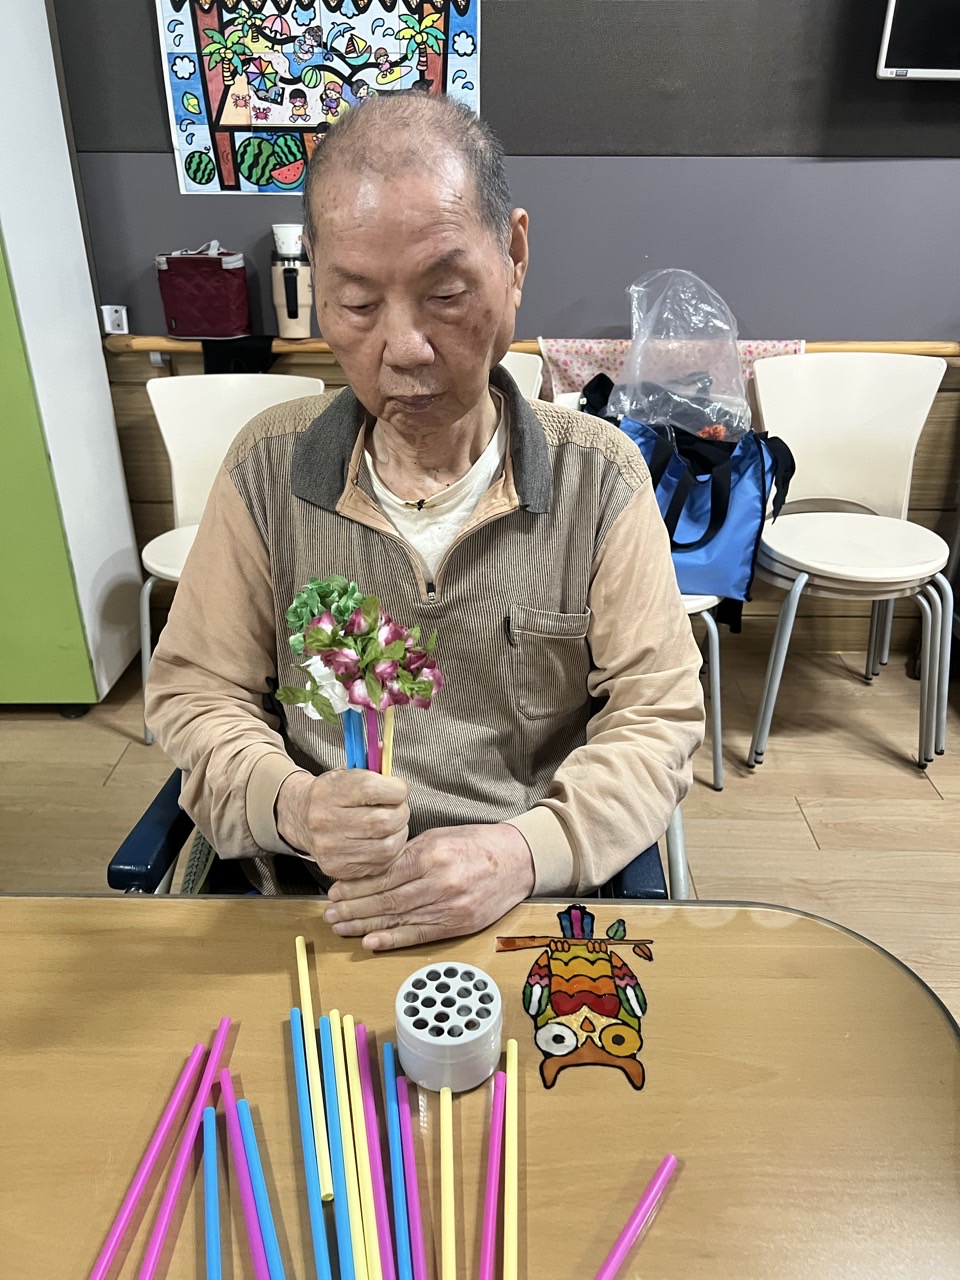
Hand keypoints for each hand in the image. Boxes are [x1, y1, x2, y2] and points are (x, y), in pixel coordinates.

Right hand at [275, 769, 408, 879]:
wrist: (300, 818)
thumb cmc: (330, 793)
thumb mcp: (346, 772)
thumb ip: (370, 764)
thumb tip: (385, 749)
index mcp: (329, 791)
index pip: (372, 789)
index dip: (396, 789)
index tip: (399, 788)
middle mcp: (326, 821)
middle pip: (382, 821)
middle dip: (401, 813)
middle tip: (399, 808)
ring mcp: (331, 848)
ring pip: (386, 846)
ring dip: (399, 834)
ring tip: (393, 825)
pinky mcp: (338, 868)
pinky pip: (380, 864)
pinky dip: (390, 852)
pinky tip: (383, 840)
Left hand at [324, 823, 535, 949]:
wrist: (517, 861)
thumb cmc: (476, 845)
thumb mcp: (439, 837)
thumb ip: (406, 853)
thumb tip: (371, 869)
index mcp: (433, 855)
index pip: (384, 875)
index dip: (357, 886)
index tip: (336, 892)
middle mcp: (440, 883)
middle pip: (387, 899)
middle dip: (354, 908)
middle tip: (330, 914)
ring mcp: (450, 907)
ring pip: (399, 919)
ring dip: (366, 925)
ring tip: (342, 928)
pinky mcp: (458, 925)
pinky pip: (419, 934)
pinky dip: (393, 939)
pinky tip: (371, 942)